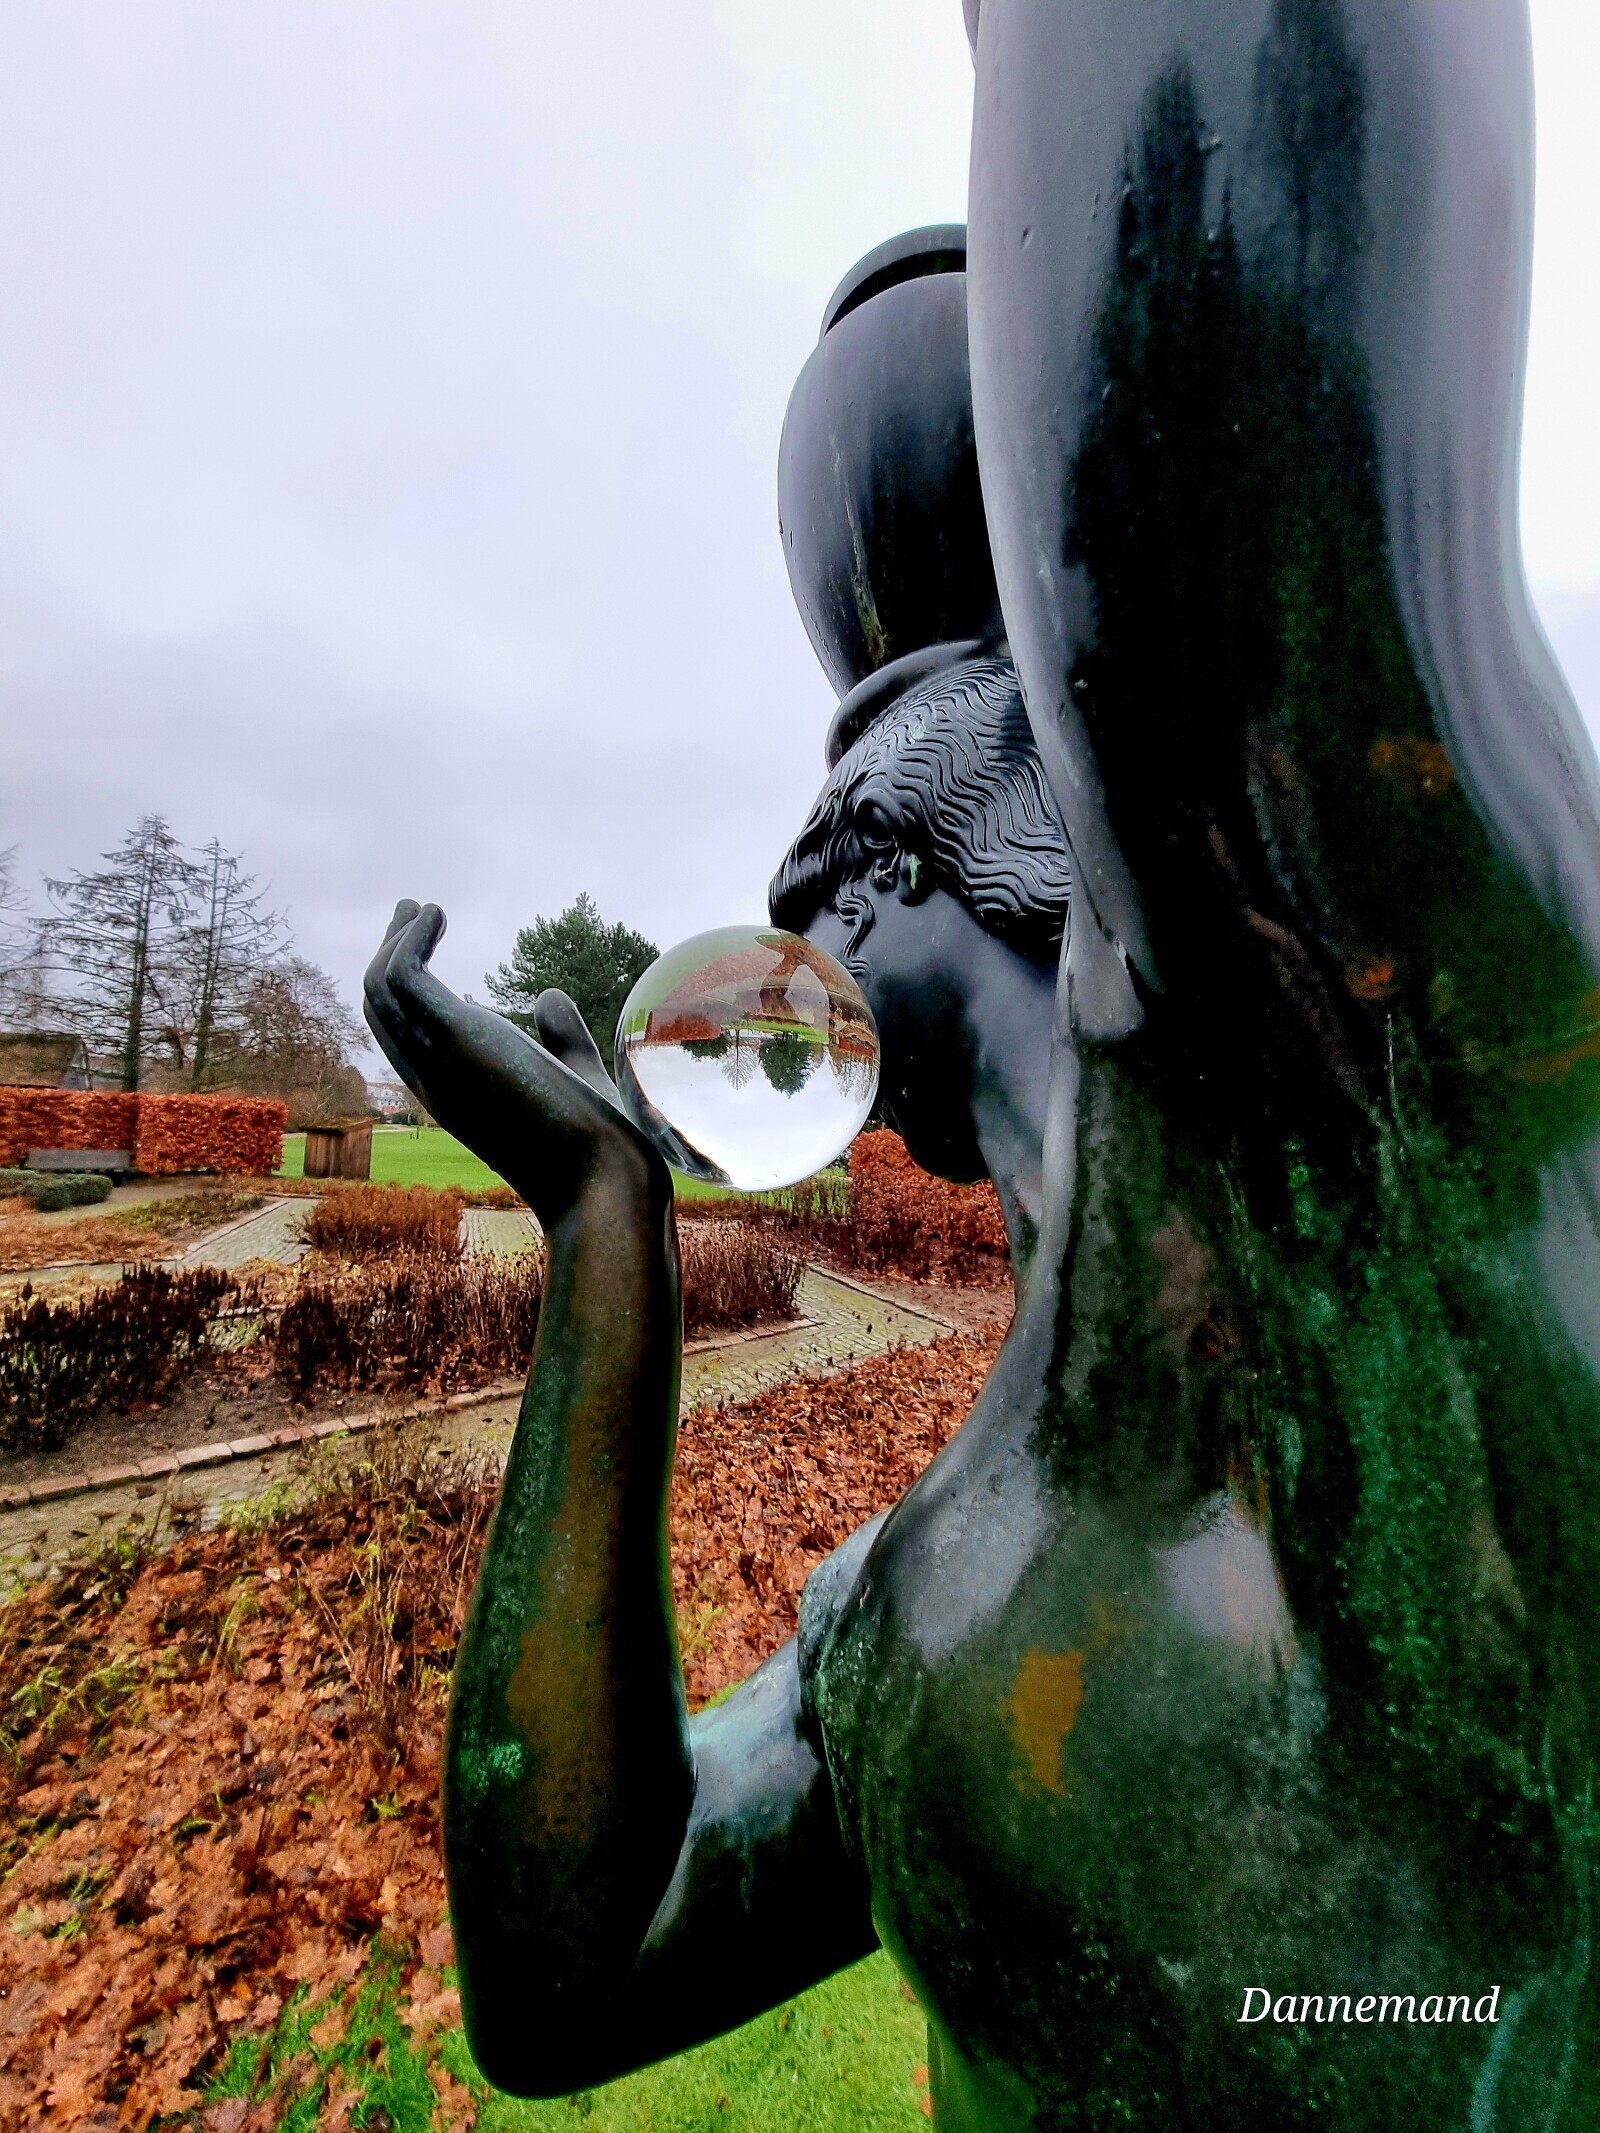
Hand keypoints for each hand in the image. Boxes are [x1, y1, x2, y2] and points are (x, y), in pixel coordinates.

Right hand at [363, 900, 668, 1226]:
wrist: (604, 1186)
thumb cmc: (599, 1150)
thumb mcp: (575, 1079)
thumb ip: (561, 1040)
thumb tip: (548, 998)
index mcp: (457, 1096)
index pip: (407, 1040)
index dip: (406, 993)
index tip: (422, 945)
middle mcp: (435, 1080)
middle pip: (383, 1012)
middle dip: (390, 956)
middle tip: (411, 912)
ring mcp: (439, 1060)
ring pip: (382, 990)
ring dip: (397, 940)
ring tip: (424, 907)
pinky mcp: (455, 1038)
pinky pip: (403, 976)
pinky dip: (410, 939)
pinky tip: (436, 914)